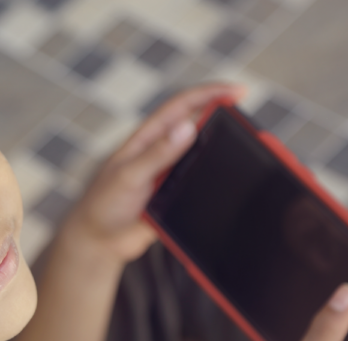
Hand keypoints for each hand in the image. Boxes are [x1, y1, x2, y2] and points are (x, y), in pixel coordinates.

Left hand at [60, 83, 246, 265]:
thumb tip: (187, 127)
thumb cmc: (103, 204)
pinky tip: (231, 184)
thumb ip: (156, 154)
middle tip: (247, 124)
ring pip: (205, 157)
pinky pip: (204, 186)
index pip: (182, 106)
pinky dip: (219, 182)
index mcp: (147, 139)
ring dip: (224, 152)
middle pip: (199, 128)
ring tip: (246, 151)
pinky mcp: (179, 199)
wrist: (99, 242)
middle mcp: (162, 153)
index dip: (209, 94)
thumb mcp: (128, 176)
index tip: (238, 91)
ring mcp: (172, 175)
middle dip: (224, 119)